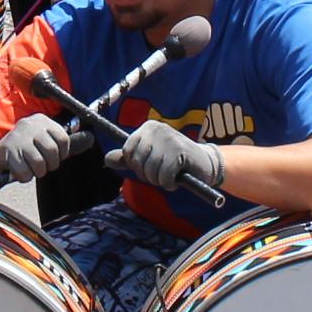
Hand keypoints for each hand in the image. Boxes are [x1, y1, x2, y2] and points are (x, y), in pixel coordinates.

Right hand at [0, 111, 84, 188]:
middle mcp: (29, 125)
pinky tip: (18, 170)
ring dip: (36, 172)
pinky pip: (25, 173)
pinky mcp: (7, 152)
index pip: (63, 139)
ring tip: (29, 167)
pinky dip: (24, 177)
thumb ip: (68, 143)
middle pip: (53, 152)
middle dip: (49, 165)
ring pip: (40, 164)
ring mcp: (18, 138)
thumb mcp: (46, 143)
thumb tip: (91, 138)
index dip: (61, 153)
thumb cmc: (26, 151)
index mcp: (41, 120)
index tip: (53, 156)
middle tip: (40, 164)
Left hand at [111, 115, 225, 195]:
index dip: (137, 165)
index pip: (127, 151)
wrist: (204, 163)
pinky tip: (177, 178)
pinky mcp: (180, 153)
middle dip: (148, 174)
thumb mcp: (149, 157)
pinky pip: (164, 177)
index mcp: (148, 127)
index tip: (150, 165)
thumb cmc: (174, 161)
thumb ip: (129, 158)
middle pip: (137, 162)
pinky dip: (169, 183)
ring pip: (150, 171)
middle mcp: (158, 129)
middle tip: (162, 172)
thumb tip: (107, 159)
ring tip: (171, 174)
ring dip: (160, 180)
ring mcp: (169, 140)